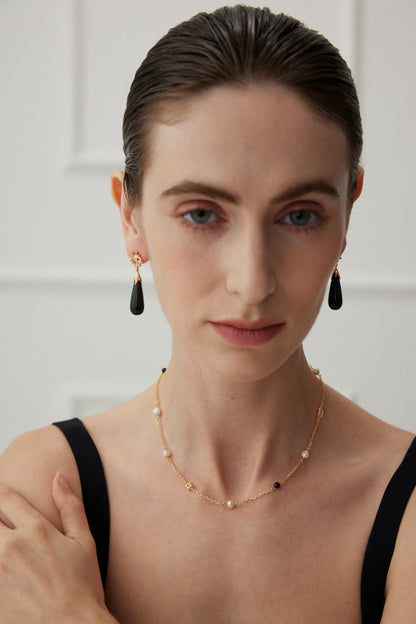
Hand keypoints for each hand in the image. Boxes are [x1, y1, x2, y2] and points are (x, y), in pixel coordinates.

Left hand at [0, 472, 117, 622]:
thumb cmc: (82, 588)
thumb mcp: (84, 542)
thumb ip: (70, 506)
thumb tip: (58, 476)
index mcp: (36, 531)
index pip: (7, 498)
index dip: (0, 490)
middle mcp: (11, 547)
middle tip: (1, 524)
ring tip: (3, 548)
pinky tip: (1, 567)